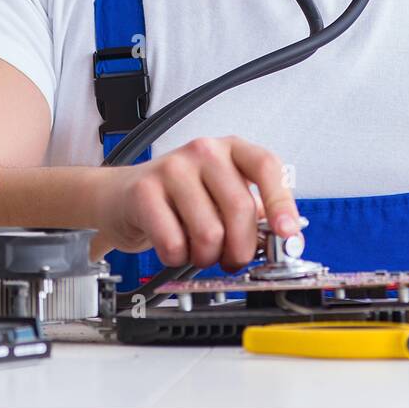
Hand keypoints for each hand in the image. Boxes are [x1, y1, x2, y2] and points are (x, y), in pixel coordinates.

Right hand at [101, 135, 299, 270]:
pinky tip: (173, 247)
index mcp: (230, 149)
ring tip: (197, 250)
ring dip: (206, 256)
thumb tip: (284, 239)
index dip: (282, 202)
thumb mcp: (220, 195)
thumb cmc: (178, 198)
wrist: (121, 195)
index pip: (266, 166)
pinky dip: (177, 257)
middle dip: (240, 248)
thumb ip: (253, 213)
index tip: (287, 232)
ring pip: (209, 232)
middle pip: (240, 209)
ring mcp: (173, 168)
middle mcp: (204, 151)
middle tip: (231, 259)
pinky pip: (174, 243)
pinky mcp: (145, 191)